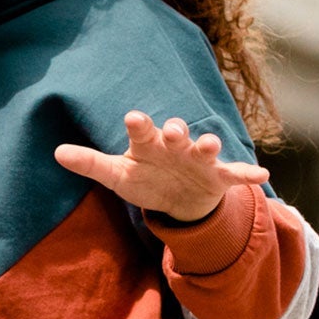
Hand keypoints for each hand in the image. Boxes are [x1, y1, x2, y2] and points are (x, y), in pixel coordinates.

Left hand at [53, 113, 267, 222]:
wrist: (180, 201)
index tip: (133, 118)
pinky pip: (235, 174)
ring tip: (210, 144)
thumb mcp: (117, 175)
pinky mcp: (219, 177)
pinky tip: (262, 177)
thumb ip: (90, 163)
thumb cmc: (146, 179)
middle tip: (172, 130)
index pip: (142, 131)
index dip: (139, 125)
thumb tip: (56, 153)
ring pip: (205, 148)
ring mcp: (199, 160)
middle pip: (176, 133)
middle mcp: (176, 146)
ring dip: (209, 145)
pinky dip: (248, 175)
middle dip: (174, 130)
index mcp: (149, 144)